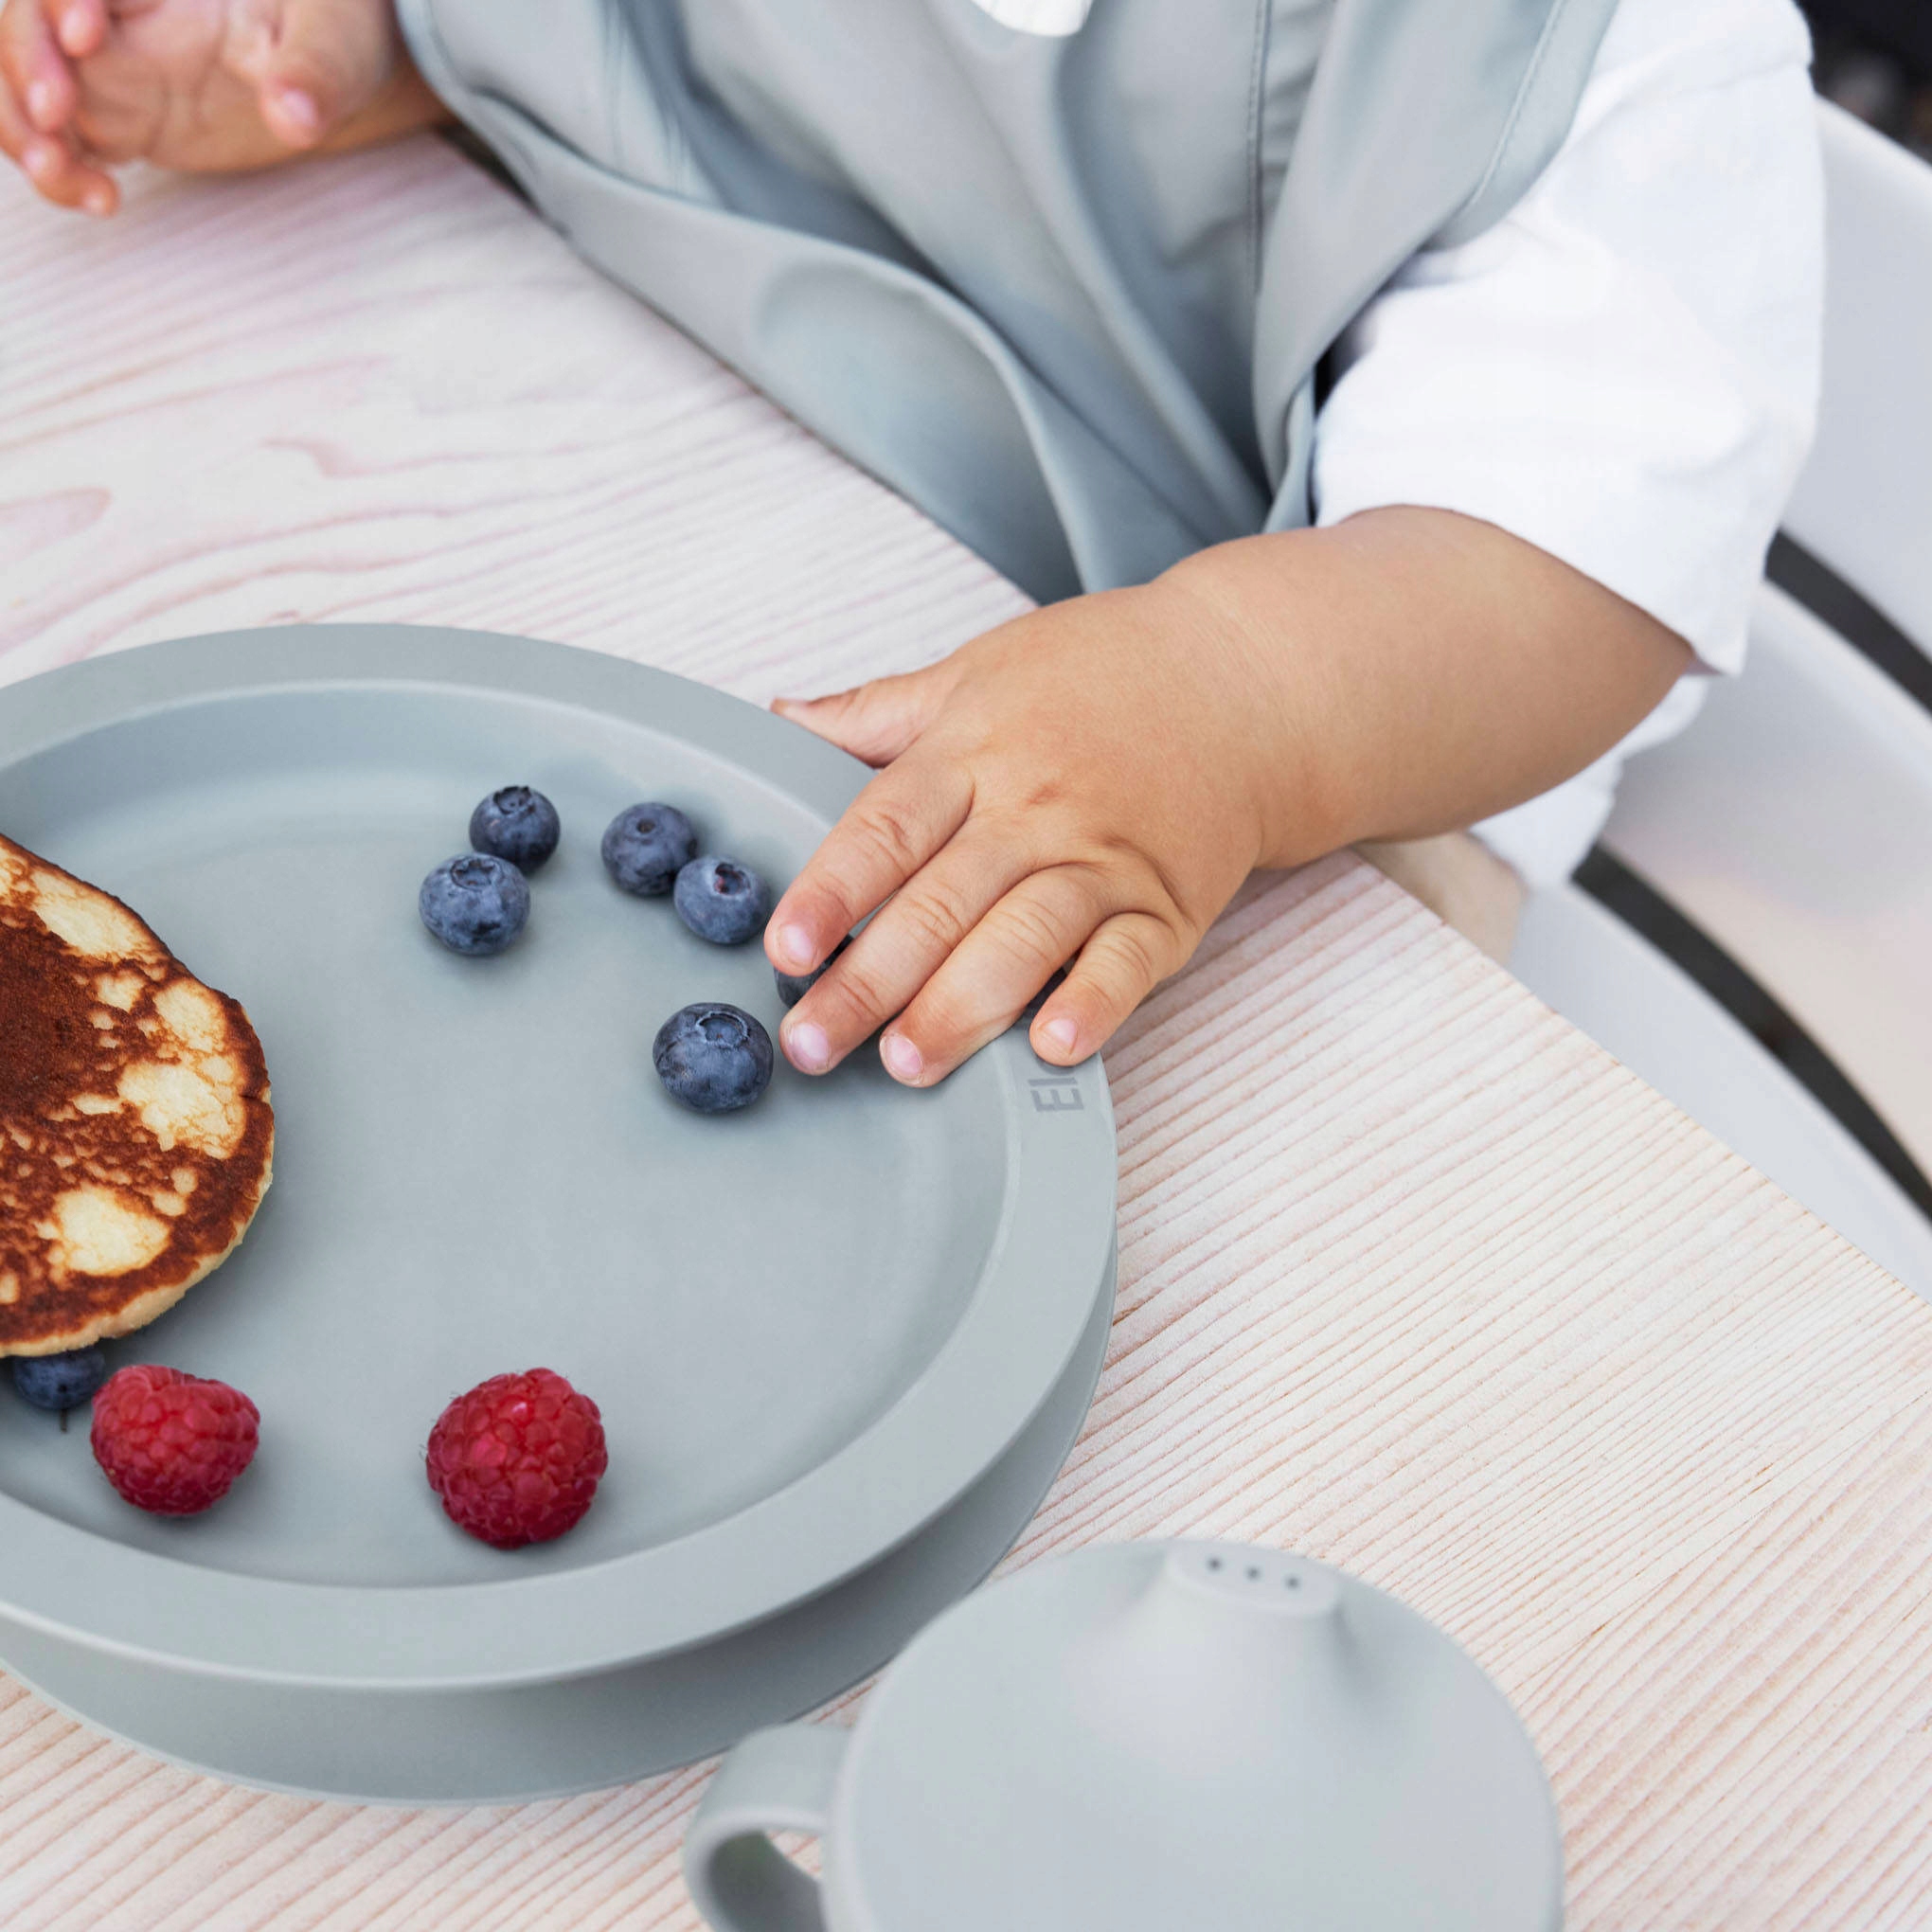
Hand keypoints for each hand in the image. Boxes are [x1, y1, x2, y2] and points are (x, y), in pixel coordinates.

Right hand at [0, 0, 441, 214]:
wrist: (339, 76)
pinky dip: (62, 169)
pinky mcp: (118, 118)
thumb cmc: (337, 32)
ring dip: (21, 125)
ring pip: (26, 82)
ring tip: (58, 172)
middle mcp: (118, 13)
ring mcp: (110, 68)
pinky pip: (62, 138)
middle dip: (25, 61)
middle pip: (27, 21)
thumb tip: (294, 117)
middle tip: (55, 115)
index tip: (85, 38)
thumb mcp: (336, 41)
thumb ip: (314, 74)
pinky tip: (102, 200)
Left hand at [765, 510, 1690, 1088]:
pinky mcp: (1166, 907)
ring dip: (962, 1008)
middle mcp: (1034, 810)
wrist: (1247, 680)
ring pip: (1023, 940)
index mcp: (974, 753)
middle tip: (811, 1042)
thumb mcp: (978, 671)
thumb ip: (877, 712)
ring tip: (905, 1064)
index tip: (783, 945)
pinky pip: (1126, 962)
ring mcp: (1105, 860)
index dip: (832, 890)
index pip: (886, 828)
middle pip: (941, 902)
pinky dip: (1094, 1004)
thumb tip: (776, 721)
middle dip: (870, 980)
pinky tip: (1052, 1047)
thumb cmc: (1102, 675)